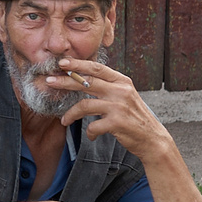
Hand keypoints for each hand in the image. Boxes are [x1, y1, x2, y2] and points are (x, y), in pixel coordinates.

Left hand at [46, 58, 169, 156]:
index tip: (62, 62)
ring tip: (64, 120)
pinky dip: (89, 132)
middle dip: (65, 81)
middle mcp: (121, 90)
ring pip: (84, 105)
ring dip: (70, 114)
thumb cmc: (134, 117)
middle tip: (49, 80)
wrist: (152, 138)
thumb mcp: (125, 96)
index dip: (78, 64)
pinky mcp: (117, 123)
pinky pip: (93, 126)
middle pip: (86, 82)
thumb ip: (108, 86)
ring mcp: (119, 106)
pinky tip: (91, 135)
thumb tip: (82, 79)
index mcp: (122, 81)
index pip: (97, 68)